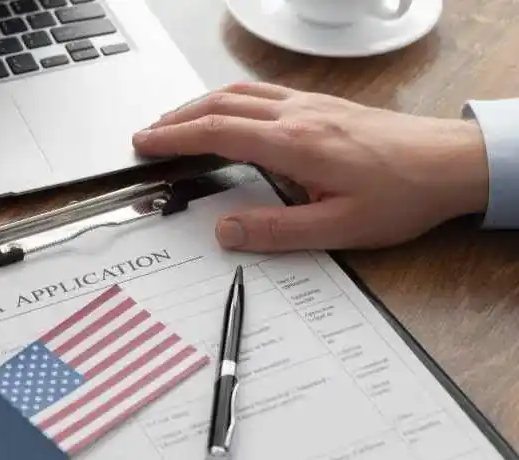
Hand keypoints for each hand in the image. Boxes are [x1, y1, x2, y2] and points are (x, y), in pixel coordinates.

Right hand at [132, 82, 490, 251]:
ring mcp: (310, 105)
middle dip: (177, 117)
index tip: (145, 143)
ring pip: (240, 92)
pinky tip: (229, 110)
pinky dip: (230, 98)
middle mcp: (298, 116)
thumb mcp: (339, 229)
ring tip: (176, 121)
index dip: (174, 137)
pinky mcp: (323, 105)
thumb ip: (276, 232)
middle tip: (148, 134)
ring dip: (201, 103)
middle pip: (220, 104)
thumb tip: (225, 231)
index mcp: (295, 145)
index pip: (217, 132)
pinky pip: (262, 91)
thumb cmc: (403, 194)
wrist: (451, 162)